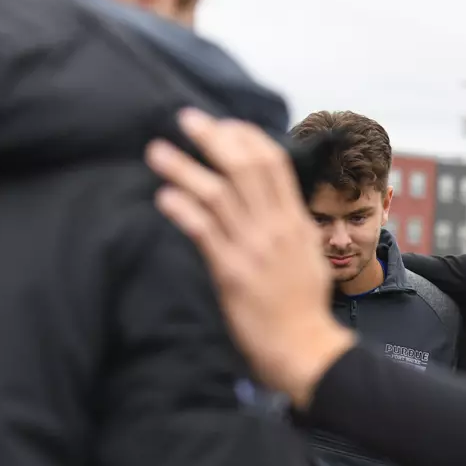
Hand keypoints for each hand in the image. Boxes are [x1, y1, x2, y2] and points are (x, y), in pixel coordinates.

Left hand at [145, 108, 353, 406]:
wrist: (305, 347)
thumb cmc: (304, 309)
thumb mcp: (308, 258)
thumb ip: (290, 231)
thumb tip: (275, 208)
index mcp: (296, 222)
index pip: (274, 165)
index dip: (247, 138)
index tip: (224, 124)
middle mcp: (276, 229)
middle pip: (245, 169)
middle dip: (214, 139)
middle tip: (186, 118)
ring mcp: (254, 249)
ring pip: (218, 195)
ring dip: (186, 169)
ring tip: (157, 151)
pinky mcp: (232, 273)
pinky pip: (204, 233)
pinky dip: (183, 211)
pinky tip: (163, 197)